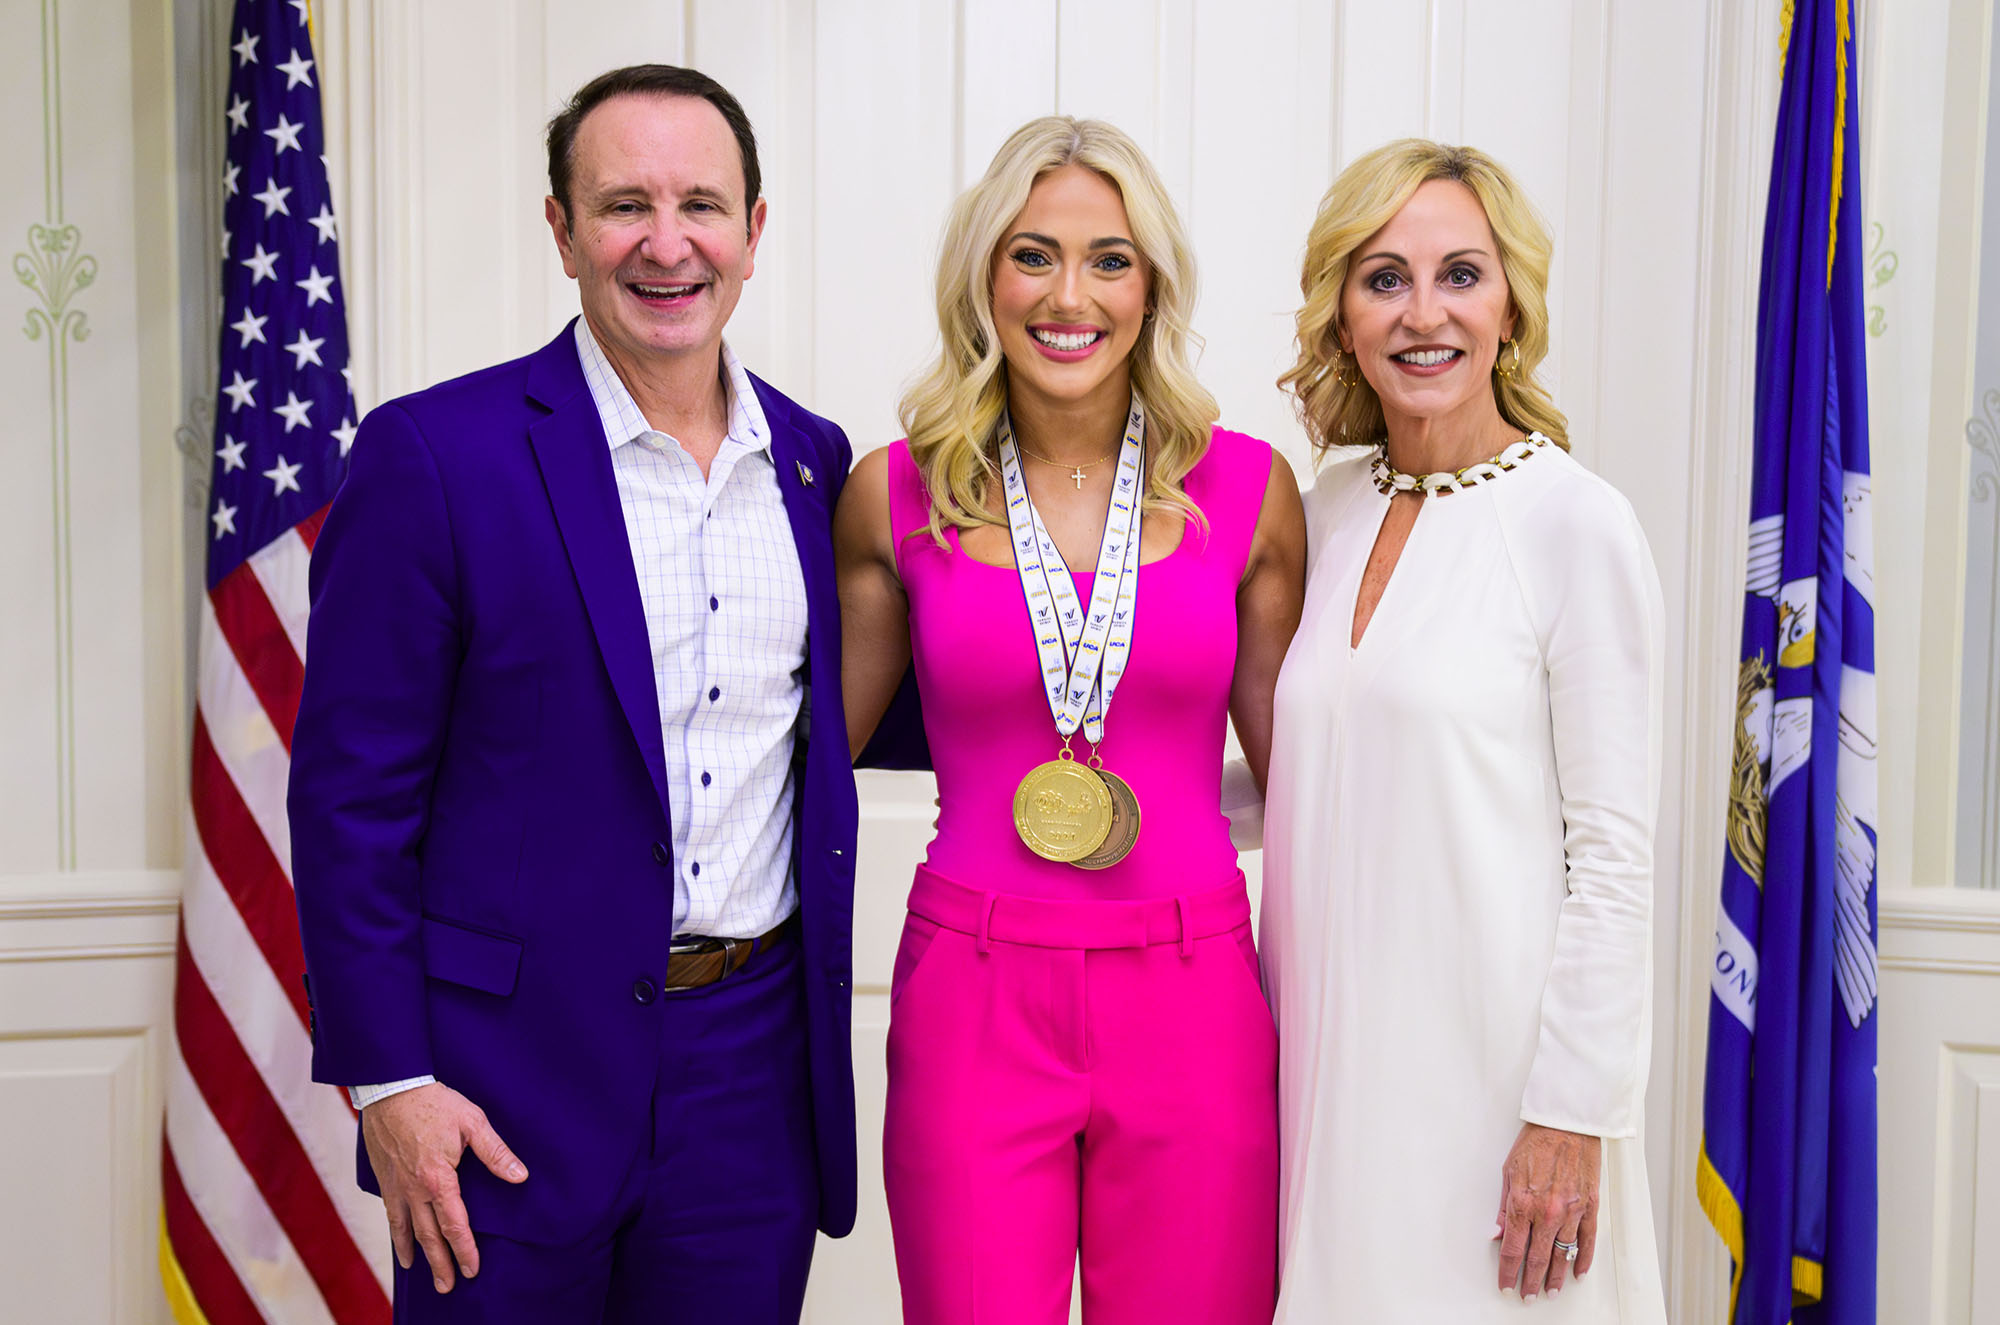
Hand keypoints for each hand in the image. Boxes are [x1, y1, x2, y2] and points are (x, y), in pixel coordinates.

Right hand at [360, 1082, 527, 1293]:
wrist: (391, 1088)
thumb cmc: (434, 1102)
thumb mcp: (473, 1122)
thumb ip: (496, 1153)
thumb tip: (520, 1176)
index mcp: (438, 1178)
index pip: (454, 1224)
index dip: (465, 1248)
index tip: (473, 1268)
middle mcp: (414, 1189)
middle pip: (429, 1235)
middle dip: (441, 1262)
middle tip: (448, 1286)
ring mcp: (396, 1187)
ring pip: (407, 1230)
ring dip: (416, 1255)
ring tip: (423, 1275)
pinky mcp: (384, 1180)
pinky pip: (390, 1215)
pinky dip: (396, 1234)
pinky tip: (401, 1245)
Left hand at [1493, 1122, 1599, 1300]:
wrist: (1567, 1123)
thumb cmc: (1537, 1142)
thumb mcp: (1508, 1172)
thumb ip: (1504, 1207)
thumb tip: (1499, 1233)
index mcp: (1523, 1203)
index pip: (1513, 1250)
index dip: (1507, 1272)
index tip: (1505, 1284)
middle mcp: (1547, 1212)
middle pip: (1536, 1258)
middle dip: (1530, 1281)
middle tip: (1527, 1296)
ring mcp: (1571, 1212)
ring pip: (1562, 1255)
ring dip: (1555, 1277)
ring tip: (1550, 1291)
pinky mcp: (1590, 1207)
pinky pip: (1587, 1241)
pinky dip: (1582, 1260)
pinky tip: (1578, 1273)